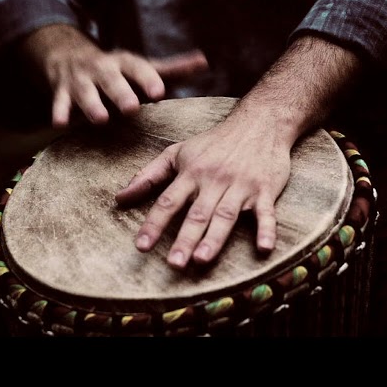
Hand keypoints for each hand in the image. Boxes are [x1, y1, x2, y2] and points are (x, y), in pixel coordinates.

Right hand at [21, 23, 207, 126]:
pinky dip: (59, 112)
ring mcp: (81, 81)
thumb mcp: (143, 66)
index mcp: (125, 63)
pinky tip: (60, 125)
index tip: (159, 92)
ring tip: (100, 120)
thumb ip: (173, 69)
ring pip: (85, 93)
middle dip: (120, 93)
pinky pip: (59, 103)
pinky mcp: (62, 93)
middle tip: (131, 108)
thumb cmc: (119, 71)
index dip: (148, 79)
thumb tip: (204, 61)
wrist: (69, 57)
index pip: (139, 69)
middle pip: (112, 80)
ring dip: (92, 105)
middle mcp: (103, 69)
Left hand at [115, 116, 291, 269]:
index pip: (168, 202)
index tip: (141, 247)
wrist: (259, 122)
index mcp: (191, 173)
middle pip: (197, 213)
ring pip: (226, 215)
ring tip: (202, 259)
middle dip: (185, 239)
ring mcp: (241, 186)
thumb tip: (120, 198)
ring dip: (214, 238)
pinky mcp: (265, 190)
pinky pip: (266, 212)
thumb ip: (148, 176)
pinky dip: (267, 230)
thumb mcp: (178, 152)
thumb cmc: (215, 142)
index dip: (153, 224)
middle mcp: (214, 180)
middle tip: (174, 264)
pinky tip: (264, 249)